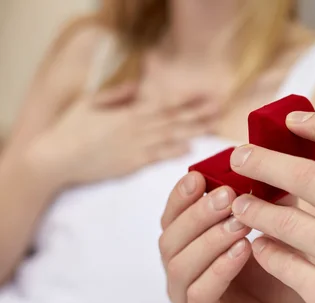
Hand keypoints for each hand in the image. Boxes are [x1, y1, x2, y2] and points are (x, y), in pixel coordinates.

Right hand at [27, 83, 211, 187]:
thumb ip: (118, 94)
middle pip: (173, 119)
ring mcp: (134, 146)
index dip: (186, 99)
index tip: (206, 94)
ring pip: (169, 136)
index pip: (164, 103)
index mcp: (127, 112)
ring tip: (214, 126)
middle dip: (198, 113)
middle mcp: (135, 127)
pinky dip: (173, 152)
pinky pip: (156, 157)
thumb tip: (139, 87)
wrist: (55, 159)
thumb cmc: (70, 129)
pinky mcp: (130, 164)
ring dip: (193, 131)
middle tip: (221, 108)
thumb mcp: (91, 103)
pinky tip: (190, 149)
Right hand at [159, 175, 314, 302]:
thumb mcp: (281, 236)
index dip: (182, 194)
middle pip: (170, 237)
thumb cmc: (286, 284)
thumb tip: (279, 159)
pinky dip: (218, 270)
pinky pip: (199, 296)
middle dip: (197, 213)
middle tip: (227, 195)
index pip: (175, 216)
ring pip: (180, 264)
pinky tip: (242, 253)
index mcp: (195, 248)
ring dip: (208, 238)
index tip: (200, 174)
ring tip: (239, 222)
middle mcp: (184, 274)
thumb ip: (274, 203)